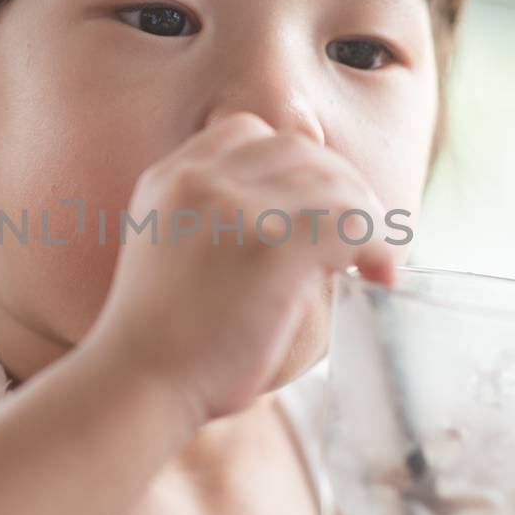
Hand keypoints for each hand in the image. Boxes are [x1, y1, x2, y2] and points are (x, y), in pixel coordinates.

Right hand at [82, 110, 399, 429]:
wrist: (136, 383)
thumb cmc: (160, 344)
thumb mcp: (171, 255)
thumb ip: (215, 225)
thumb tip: (297, 223)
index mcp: (170, 178)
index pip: (249, 132)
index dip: (295, 164)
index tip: (316, 207)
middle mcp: (199, 178)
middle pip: (300, 149)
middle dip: (342, 187)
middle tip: (362, 237)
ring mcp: (235, 206)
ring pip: (334, 182)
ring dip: (368, 219)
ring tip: (376, 262)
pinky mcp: (270, 245)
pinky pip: (350, 223)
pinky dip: (378, 246)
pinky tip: (379, 276)